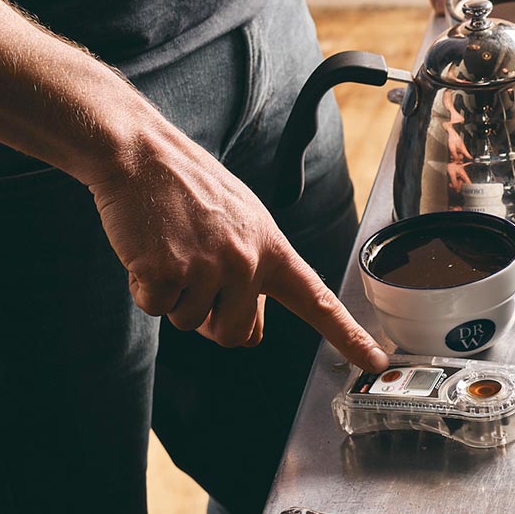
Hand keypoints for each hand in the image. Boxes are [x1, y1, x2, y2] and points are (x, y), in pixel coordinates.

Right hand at [89, 120, 388, 370]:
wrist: (139, 153)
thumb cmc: (188, 187)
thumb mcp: (242, 222)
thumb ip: (255, 271)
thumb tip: (250, 332)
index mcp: (272, 250)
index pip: (319, 301)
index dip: (348, 336)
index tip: (375, 360)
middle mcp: (248, 263)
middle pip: (233, 335)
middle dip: (209, 319)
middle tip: (193, 274)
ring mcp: (208, 268)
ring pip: (188, 323)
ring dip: (173, 296)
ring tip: (171, 249)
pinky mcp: (167, 272)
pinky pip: (155, 309)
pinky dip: (144, 287)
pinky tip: (147, 250)